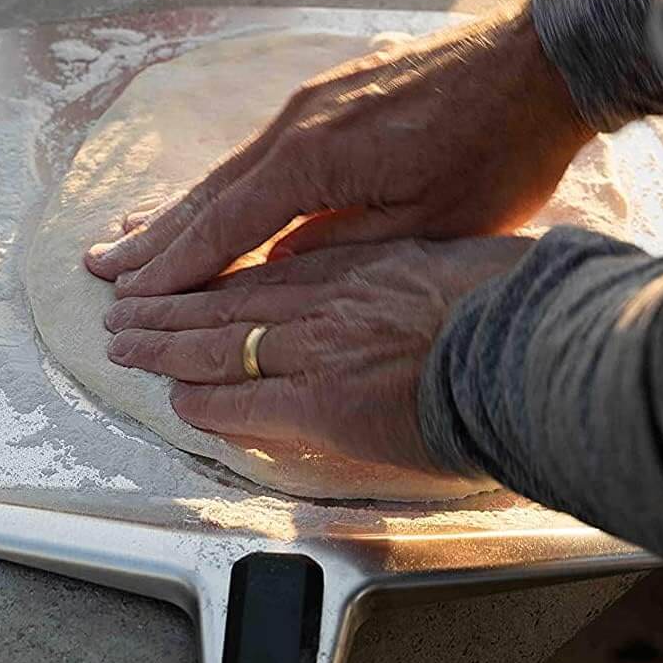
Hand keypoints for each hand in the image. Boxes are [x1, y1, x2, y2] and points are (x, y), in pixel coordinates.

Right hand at [85, 4, 591, 297]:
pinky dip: (225, 183)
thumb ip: (342, 247)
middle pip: (210, 194)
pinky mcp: (330, 98)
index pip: (225, 226)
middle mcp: (295, 126)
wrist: (537, 65)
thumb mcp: (424, 223)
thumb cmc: (495, 153)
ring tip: (130, 234)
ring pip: (231, 170)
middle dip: (154, 237)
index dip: (175, 268)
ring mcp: (310, 105)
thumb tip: (279, 267)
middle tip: (99, 266)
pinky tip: (207, 196)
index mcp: (312, 161)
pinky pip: (261, 152)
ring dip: (179, 209)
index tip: (130, 298)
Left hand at [102, 235, 532, 470]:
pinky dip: (205, 399)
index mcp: (362, 264)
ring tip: (125, 343)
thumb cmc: (517, 305)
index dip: (220, 275)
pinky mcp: (325, 401)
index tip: (188, 275)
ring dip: (166, 343)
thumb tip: (403, 286)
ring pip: (220, 341)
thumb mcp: (462, 261)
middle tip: (125, 305)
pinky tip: (175, 398)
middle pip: (229, 298)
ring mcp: (322, 346)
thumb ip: (414, 272)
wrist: (538, 342)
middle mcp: (330, 298)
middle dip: (171, 303)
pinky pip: (245, 399)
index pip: (270, 269)